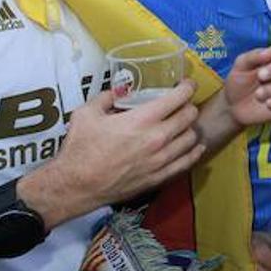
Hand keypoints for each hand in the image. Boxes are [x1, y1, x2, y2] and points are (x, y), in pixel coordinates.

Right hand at [48, 83, 203, 209]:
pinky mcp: (158, 177)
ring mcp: (160, 160)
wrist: (75, 186)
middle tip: (182, 104)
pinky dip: (193, 152)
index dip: (187, 87)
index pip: (178, 98)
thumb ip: (106, 97)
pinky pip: (186, 162)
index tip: (187, 85)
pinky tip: (194, 147)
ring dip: (190, 128)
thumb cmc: (79, 149)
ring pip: (191, 138)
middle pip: (189, 116)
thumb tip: (119, 91)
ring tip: (183, 125)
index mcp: (142, 120)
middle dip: (188, 106)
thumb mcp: (86, 113)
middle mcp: (156, 138)